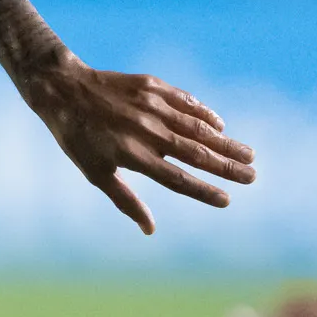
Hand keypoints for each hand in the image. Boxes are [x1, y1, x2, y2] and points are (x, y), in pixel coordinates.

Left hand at [17, 57, 255, 234]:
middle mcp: (146, 132)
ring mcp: (151, 106)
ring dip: (225, 141)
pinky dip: (205, 113)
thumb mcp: (95, 173)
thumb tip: (150, 230)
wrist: (63, 90)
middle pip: (196, 153)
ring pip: (197, 127)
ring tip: (248, 154)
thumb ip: (126, 200)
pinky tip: (220, 124)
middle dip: (227, 166)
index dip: (204, 191)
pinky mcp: (152, 86)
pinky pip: (186, 101)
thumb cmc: (77, 138)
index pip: (177, 179)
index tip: (227, 200)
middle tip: (253, 175)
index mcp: (132, 156)